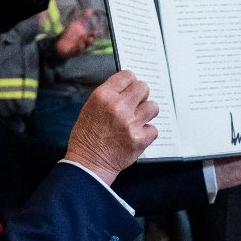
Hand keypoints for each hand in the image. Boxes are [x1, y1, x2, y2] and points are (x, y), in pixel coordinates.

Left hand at [53, 9, 98, 58]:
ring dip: (86, 43)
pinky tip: (80, 45)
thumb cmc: (70, 33)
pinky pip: (77, 51)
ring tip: (88, 39)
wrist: (61, 43)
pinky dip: (79, 48)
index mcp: (86, 36)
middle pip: (90, 40)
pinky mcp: (74, 52)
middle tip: (94, 35)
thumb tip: (91, 9)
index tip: (99, 31)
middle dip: (92, 38)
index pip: (93, 34)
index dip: (96, 33)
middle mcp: (84, 42)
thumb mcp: (77, 23)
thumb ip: (84, 17)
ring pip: (85, 46)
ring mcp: (79, 48)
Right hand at [65, 70, 159, 184]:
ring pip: (153, 107)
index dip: (130, 82)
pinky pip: (153, 129)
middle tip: (135, 104)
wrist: (88, 164)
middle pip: (143, 87)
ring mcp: (131, 123)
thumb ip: (108, 96)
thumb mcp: (90, 108)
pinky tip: (136, 135)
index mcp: (103, 96)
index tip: (130, 87)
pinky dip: (147, 132)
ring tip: (137, 119)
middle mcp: (118, 107)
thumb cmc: (86, 137)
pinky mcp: (140, 139)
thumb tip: (126, 88)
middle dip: (140, 95)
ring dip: (146, 112)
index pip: (127, 76)